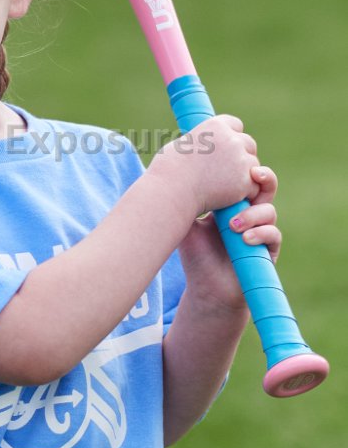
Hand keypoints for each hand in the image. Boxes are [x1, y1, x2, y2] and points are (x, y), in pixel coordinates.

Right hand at [151, 115, 261, 218]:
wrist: (171, 191)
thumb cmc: (168, 171)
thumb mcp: (181, 145)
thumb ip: (198, 142)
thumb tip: (200, 145)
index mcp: (215, 126)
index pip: (235, 124)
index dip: (232, 135)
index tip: (226, 146)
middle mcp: (232, 140)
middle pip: (249, 143)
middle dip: (242, 155)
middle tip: (229, 169)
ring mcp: (241, 160)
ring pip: (253, 166)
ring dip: (244, 175)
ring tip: (224, 186)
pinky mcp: (245, 182)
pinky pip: (254, 187)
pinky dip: (244, 193)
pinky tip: (229, 197)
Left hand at [178, 165, 281, 311]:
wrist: (206, 288)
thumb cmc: (195, 254)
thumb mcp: (187, 224)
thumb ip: (187, 201)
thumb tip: (174, 172)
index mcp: (232, 202)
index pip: (242, 179)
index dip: (243, 168)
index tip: (236, 159)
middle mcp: (250, 212)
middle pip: (265, 186)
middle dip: (263, 178)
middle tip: (253, 175)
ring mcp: (262, 230)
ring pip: (268, 210)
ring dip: (252, 214)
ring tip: (232, 225)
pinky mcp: (269, 250)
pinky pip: (273, 235)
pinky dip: (260, 233)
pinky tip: (244, 238)